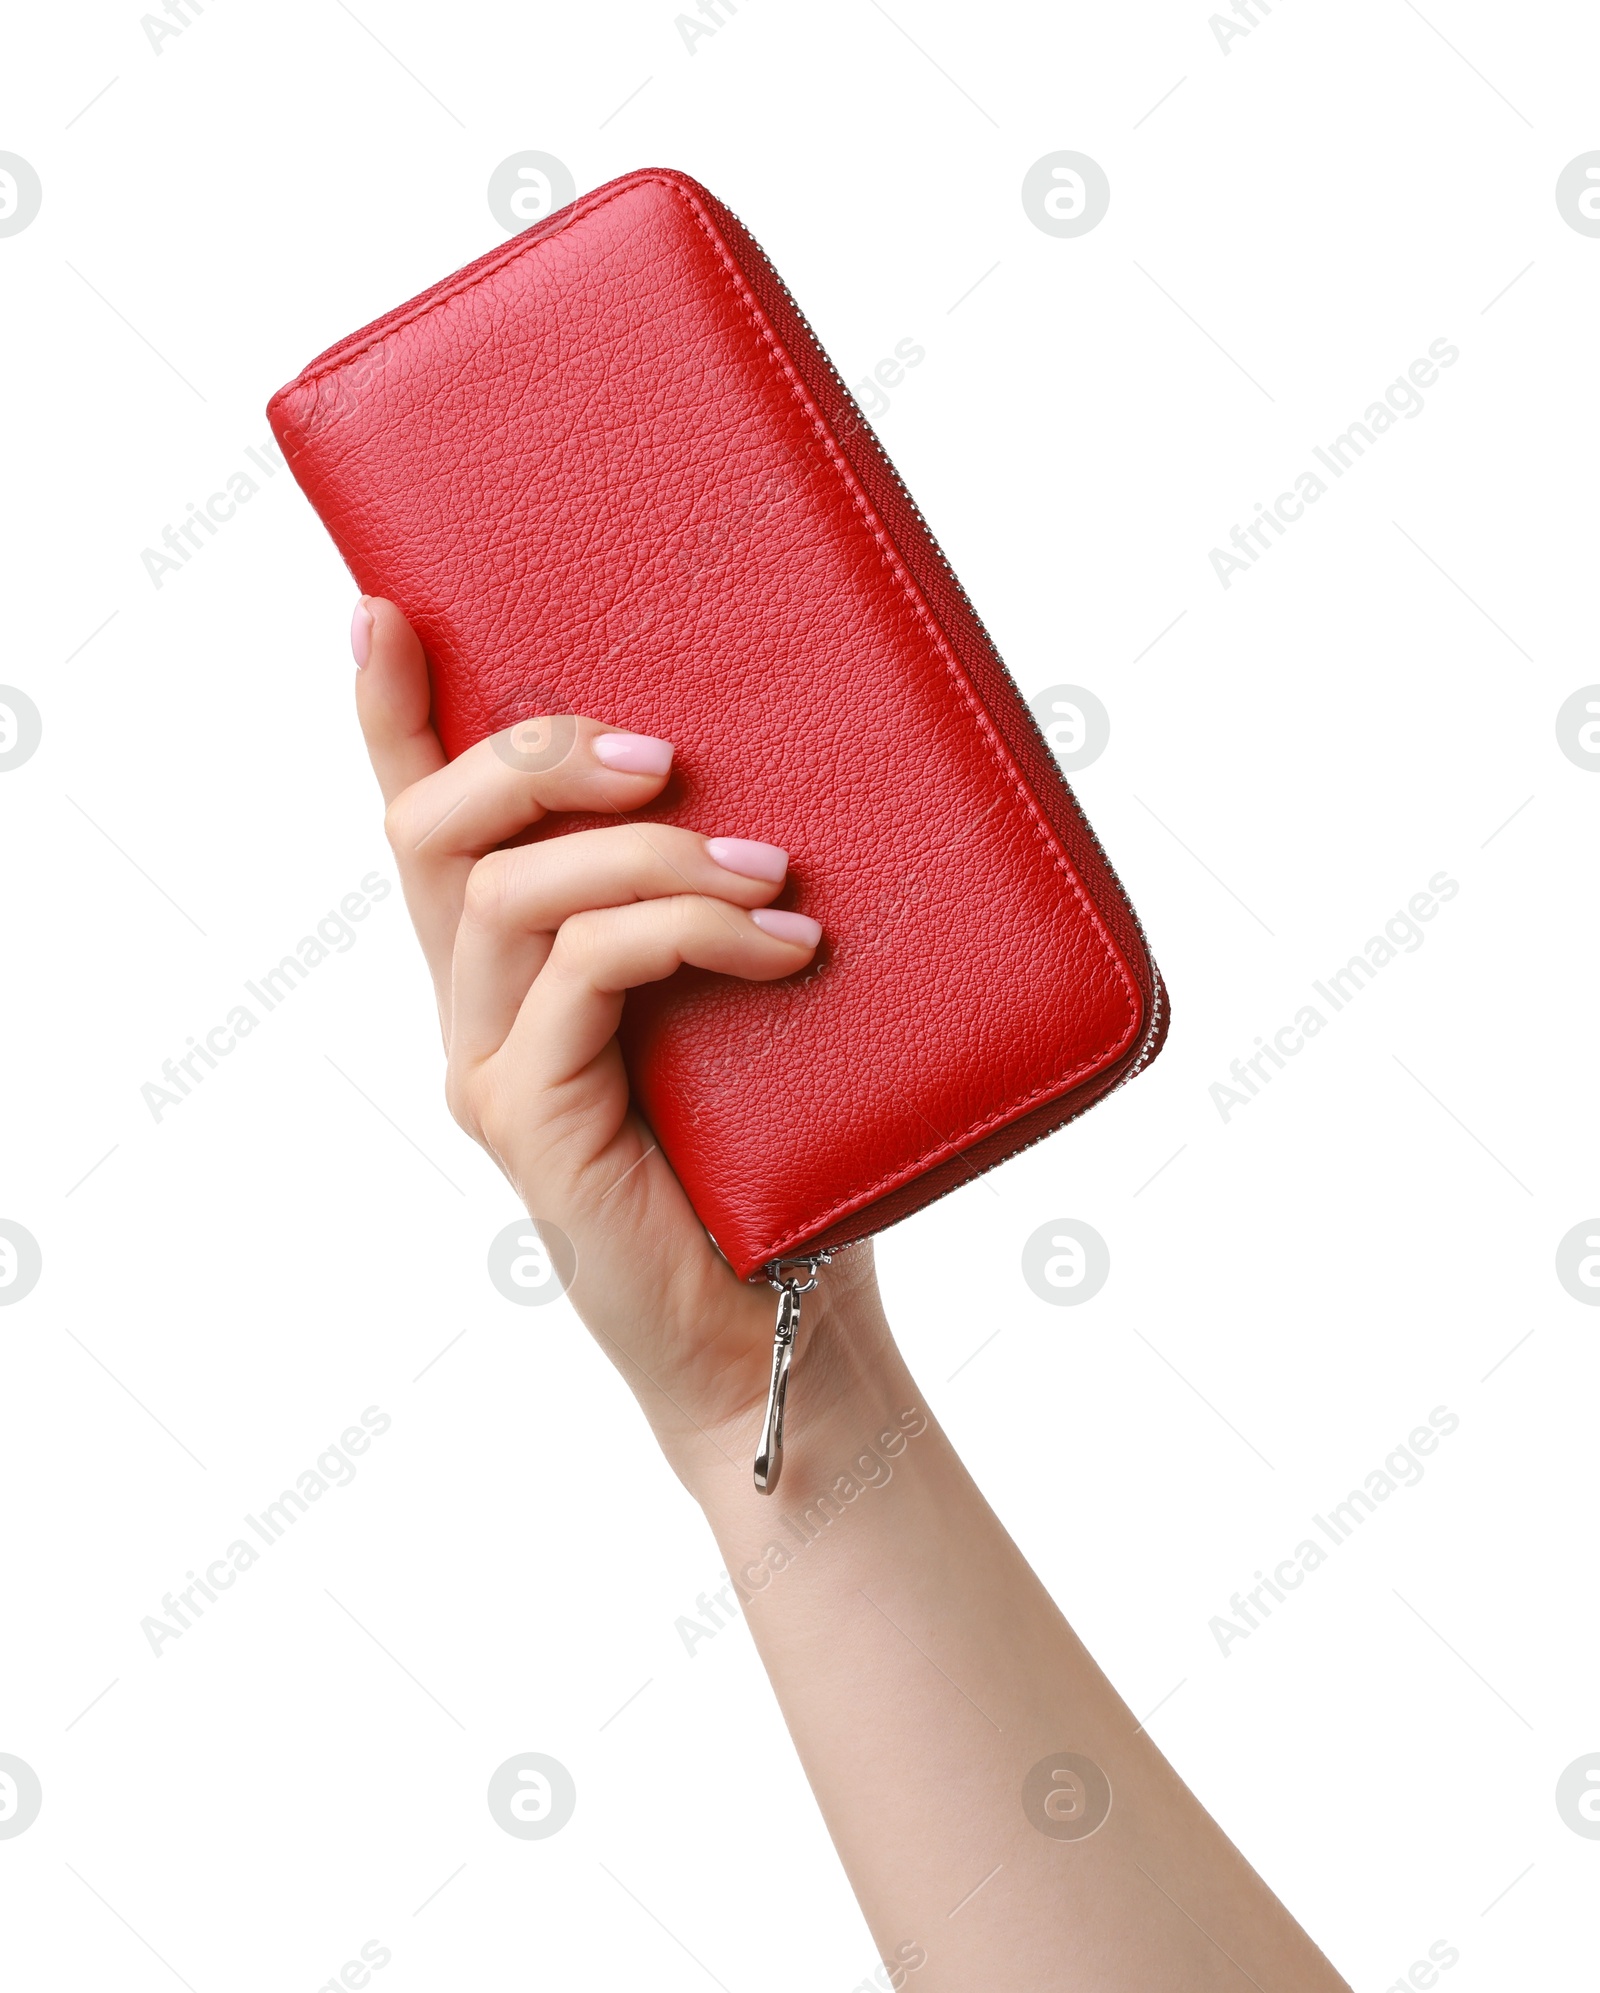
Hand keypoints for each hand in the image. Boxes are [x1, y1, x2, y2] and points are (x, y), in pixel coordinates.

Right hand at [350, 596, 885, 1477]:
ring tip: (769, 874)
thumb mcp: (743, 1008)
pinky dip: (682, 933)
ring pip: (510, 892)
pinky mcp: (529, 1120)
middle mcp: (476, 1011)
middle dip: (539, 754)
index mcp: (514, 971)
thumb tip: (801, 794)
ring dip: (647, 854)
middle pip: (437, 832)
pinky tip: (780, 949)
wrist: (781, 1328)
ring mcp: (490, 1067)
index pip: (428, 825)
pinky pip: (582, 972)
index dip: (390, 719)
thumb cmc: (775, 1165)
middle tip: (662, 755)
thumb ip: (718, 916)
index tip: (382, 611)